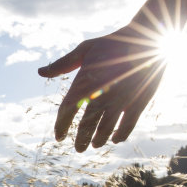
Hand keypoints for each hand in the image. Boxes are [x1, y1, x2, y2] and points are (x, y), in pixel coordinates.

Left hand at [38, 26, 165, 151]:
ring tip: (94, 145)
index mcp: (84, 83)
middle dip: (81, 139)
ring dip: (98, 139)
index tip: (59, 137)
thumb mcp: (85, 49)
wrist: (146, 37)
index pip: (67, 110)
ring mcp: (119, 101)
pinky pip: (127, 126)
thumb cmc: (113, 42)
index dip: (61, 125)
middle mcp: (100, 96)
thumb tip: (40, 73)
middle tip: (78, 148)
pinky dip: (120, 134)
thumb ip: (63, 64)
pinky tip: (115, 139)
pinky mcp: (138, 103)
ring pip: (105, 129)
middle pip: (85, 125)